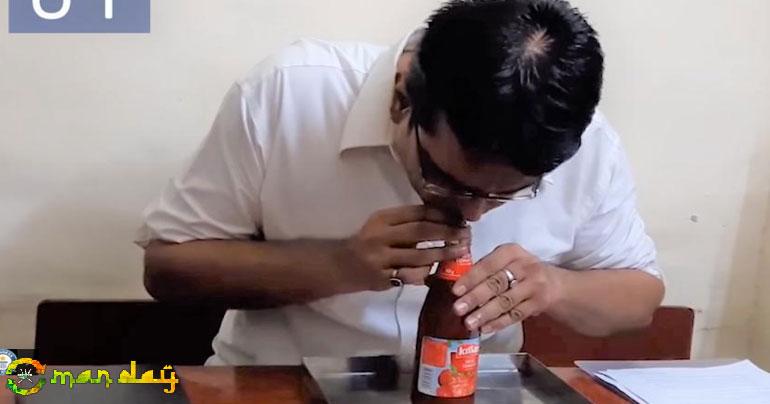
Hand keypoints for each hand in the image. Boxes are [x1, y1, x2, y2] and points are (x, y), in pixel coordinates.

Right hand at [336, 205, 470, 291]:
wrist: (340, 266)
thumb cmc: (367, 242)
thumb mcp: (382, 226)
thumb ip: (407, 223)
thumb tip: (445, 220)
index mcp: (382, 219)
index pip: (417, 212)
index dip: (441, 214)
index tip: (460, 217)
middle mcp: (380, 236)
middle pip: (420, 232)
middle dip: (447, 232)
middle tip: (466, 234)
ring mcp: (381, 259)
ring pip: (418, 256)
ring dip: (443, 254)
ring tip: (461, 251)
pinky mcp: (382, 278)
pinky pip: (410, 276)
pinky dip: (426, 274)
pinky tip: (438, 272)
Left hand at [450, 244, 564, 332]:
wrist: (555, 284)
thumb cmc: (521, 271)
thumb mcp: (507, 261)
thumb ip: (486, 269)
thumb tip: (458, 288)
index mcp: (511, 252)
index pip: (488, 265)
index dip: (471, 278)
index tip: (456, 291)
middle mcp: (524, 266)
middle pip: (496, 283)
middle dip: (475, 297)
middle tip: (458, 309)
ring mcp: (533, 285)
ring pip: (505, 301)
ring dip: (485, 313)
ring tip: (469, 323)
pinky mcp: (538, 303)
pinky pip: (515, 315)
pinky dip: (499, 322)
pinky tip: (485, 328)